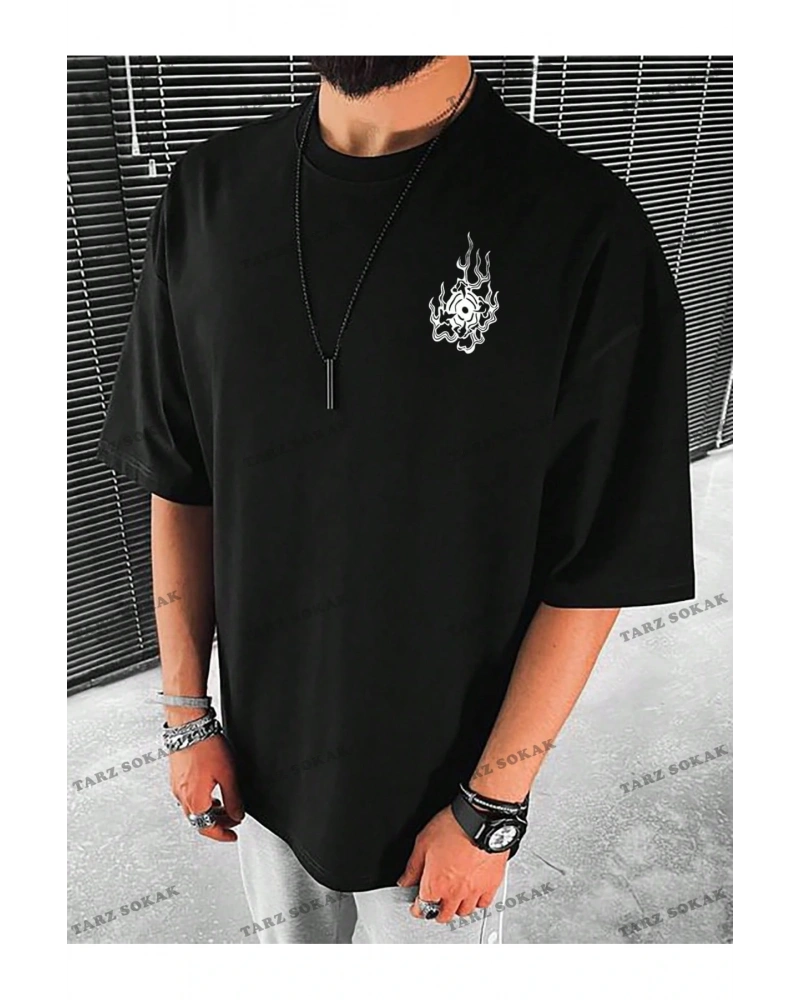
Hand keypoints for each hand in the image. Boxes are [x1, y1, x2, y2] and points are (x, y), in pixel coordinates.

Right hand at [169, 729, 243, 842]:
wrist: (188, 725)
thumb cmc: (206, 746)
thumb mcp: (228, 775)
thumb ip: (233, 799)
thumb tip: (237, 815)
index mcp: (195, 800)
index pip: (208, 828)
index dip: (222, 835)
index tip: (232, 835)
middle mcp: (182, 796)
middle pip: (199, 820)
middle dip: (218, 823)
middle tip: (232, 819)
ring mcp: (176, 786)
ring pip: (193, 808)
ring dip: (210, 811)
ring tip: (224, 805)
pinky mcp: (176, 776)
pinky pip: (189, 796)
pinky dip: (202, 799)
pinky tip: (211, 790)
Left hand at [397, 806, 507, 923]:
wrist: (481, 820)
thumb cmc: (453, 827)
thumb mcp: (423, 842)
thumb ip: (413, 867)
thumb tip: (405, 881)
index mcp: (435, 884)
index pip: (422, 908)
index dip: (416, 908)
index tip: (416, 906)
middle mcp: (455, 892)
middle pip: (443, 915)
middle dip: (435, 912)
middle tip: (433, 905)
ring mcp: (474, 890)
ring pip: (464, 912)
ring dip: (455, 909)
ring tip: (452, 900)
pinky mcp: (491, 884)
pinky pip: (483, 904)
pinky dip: (477, 903)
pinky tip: (473, 895)